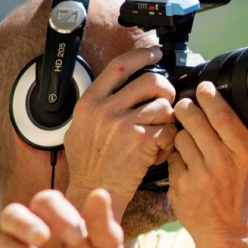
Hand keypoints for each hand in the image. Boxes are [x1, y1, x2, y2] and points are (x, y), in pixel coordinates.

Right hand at [0, 189, 124, 247]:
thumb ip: (102, 224)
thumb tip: (100, 194)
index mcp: (51, 218)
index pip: (44, 202)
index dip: (58, 215)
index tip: (78, 238)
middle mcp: (27, 234)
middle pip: (10, 215)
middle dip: (24, 223)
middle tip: (43, 236)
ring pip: (1, 246)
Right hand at [63, 46, 176, 218]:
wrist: (93, 193)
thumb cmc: (87, 167)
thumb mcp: (78, 130)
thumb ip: (96, 108)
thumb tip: (115, 91)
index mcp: (89, 102)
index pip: (120, 66)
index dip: (142, 55)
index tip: (155, 54)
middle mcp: (105, 109)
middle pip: (150, 80)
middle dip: (166, 89)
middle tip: (167, 100)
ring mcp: (123, 124)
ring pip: (163, 105)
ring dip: (168, 119)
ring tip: (160, 133)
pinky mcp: (141, 141)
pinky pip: (168, 130)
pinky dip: (169, 141)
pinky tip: (158, 151)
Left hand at [168, 81, 247, 242]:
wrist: (227, 229)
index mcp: (245, 153)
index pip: (222, 116)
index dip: (209, 97)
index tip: (204, 88)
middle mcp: (222, 164)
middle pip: (195, 120)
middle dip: (187, 107)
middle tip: (187, 104)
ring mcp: (199, 176)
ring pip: (180, 136)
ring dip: (181, 132)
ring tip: (189, 135)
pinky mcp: (180, 186)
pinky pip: (172, 157)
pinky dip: (175, 155)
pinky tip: (185, 159)